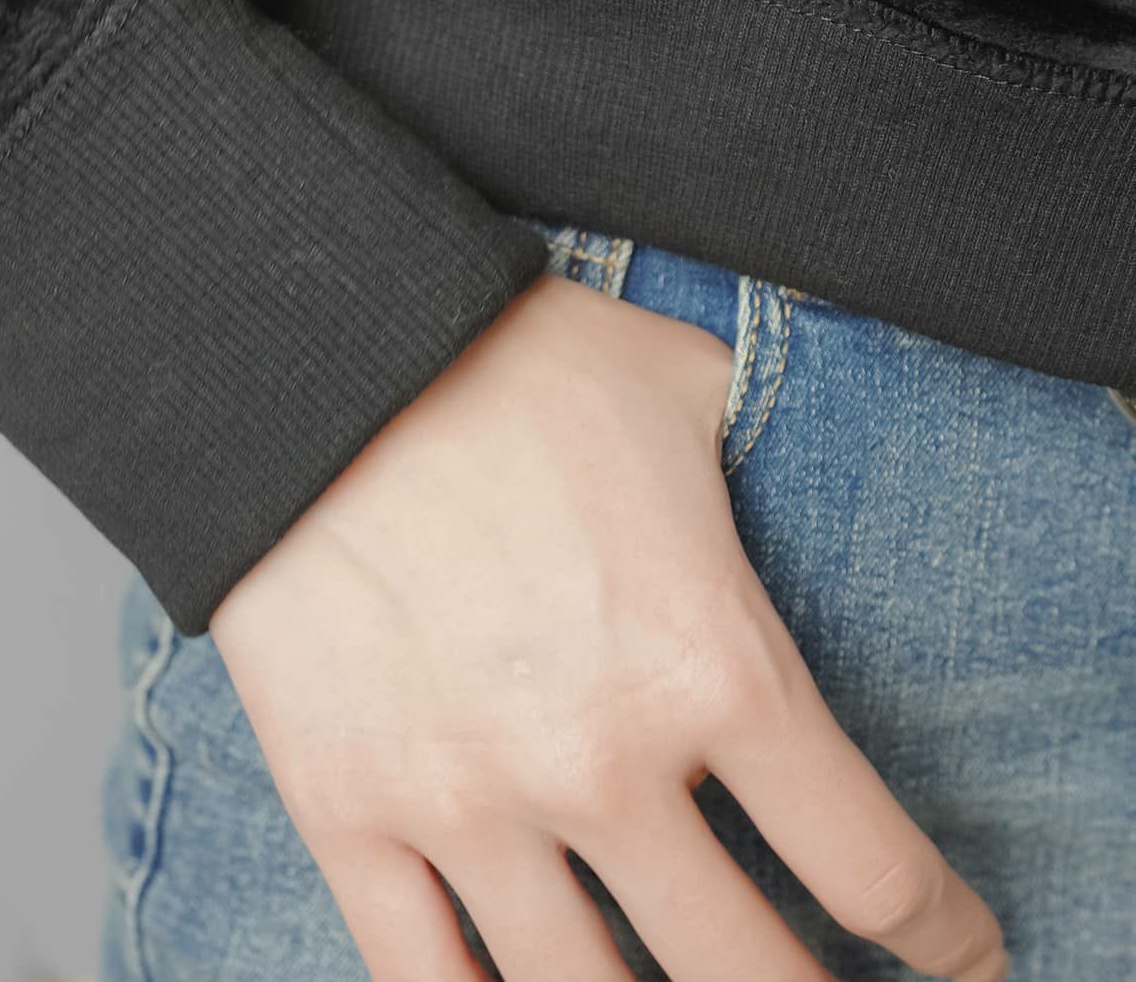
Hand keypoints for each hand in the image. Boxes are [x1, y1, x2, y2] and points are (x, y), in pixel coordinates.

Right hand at [209, 271, 1008, 980]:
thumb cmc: (508, 356)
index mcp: (712, 662)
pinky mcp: (351, 810)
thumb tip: (809, 454)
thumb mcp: (684, 384)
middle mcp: (602, 762)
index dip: (940, 934)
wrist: (319, 355)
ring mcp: (468, 803)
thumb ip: (773, 446)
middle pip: (745, 976)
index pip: (872, 871)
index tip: (955, 951)